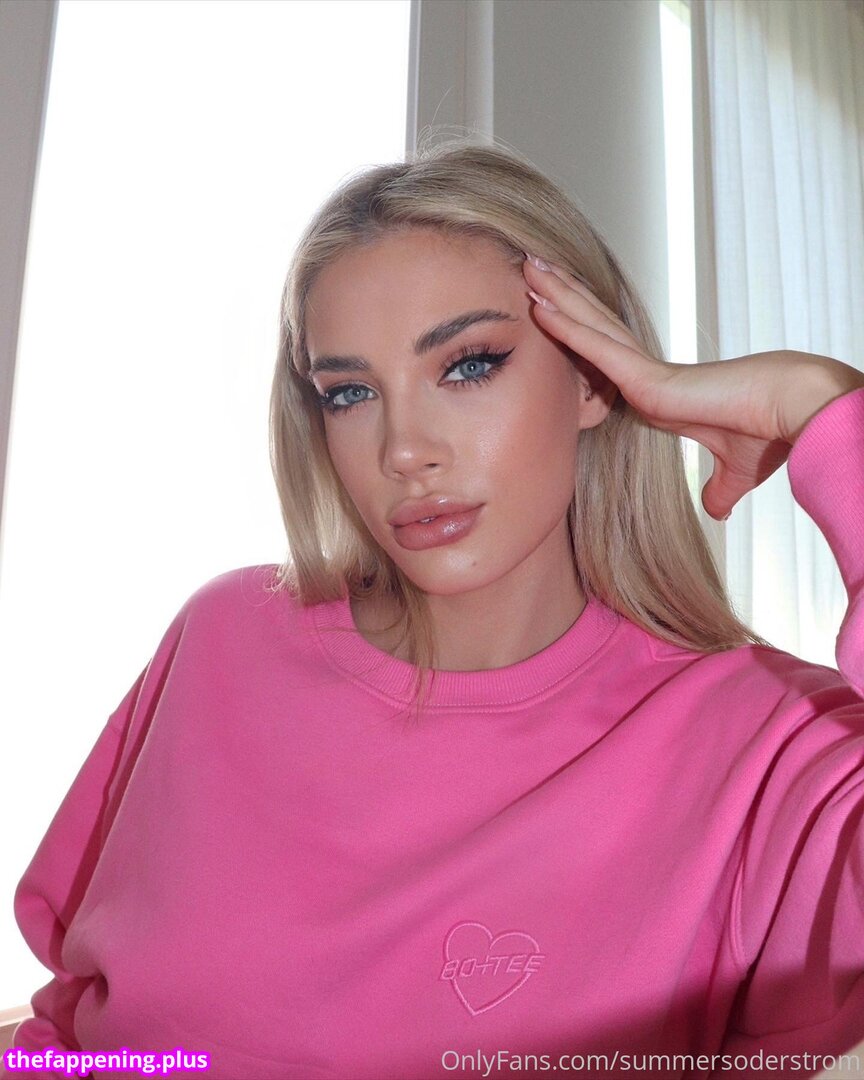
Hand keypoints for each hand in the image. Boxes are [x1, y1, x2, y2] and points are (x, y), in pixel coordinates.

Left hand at [523, 255, 863, 520]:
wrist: (794, 417)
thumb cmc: (772, 434)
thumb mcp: (736, 471)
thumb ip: (720, 488)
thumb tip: (717, 510)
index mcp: (661, 394)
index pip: (611, 357)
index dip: (585, 333)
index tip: (559, 315)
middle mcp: (648, 375)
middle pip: (595, 328)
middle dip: (563, 298)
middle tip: (532, 269)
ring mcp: (646, 372)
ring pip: (591, 326)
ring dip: (557, 297)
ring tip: (528, 267)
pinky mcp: (647, 378)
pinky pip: (597, 348)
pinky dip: (567, 327)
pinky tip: (541, 306)